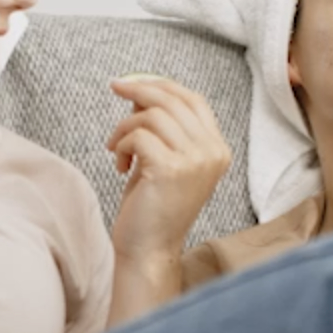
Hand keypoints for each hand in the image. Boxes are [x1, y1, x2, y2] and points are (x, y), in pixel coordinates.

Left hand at [106, 76, 230, 262]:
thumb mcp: (163, 159)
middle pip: (173, 100)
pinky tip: (120, 166)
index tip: (134, 81)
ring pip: (152, 115)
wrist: (149, 251)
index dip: (163, 85)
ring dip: (125, 127)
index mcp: (217, 149)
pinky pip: (138, 135)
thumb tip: (140, 93)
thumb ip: (161, 127)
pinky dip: (121, 145)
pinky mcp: (171, 169)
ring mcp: (195, 161)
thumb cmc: (153, 207)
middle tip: (115, 86)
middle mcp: (212, 152)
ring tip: (117, 149)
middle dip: (139, 89)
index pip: (193, 100)